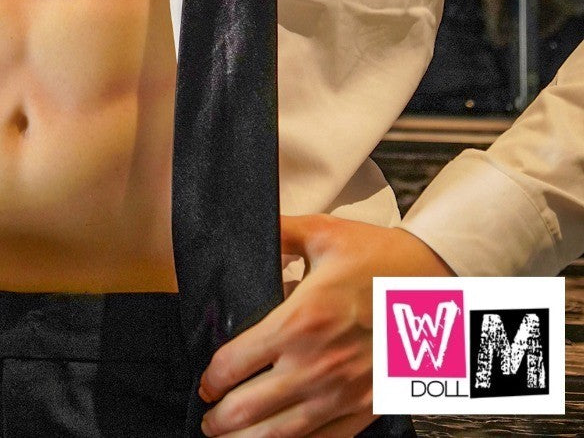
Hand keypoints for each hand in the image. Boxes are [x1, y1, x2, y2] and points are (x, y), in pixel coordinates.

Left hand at [198, 215, 453, 437]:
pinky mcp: (366, 409)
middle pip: (249, 410)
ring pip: (281, 435)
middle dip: (220, 419)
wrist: (437, 285)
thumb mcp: (323, 233)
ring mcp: (342, 394)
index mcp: (301, 320)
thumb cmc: (381, 258)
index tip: (207, 382)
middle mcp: (317, 364)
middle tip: (209, 417)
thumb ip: (278, 232)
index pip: (236, 363)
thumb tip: (245, 227)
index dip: (212, 378)